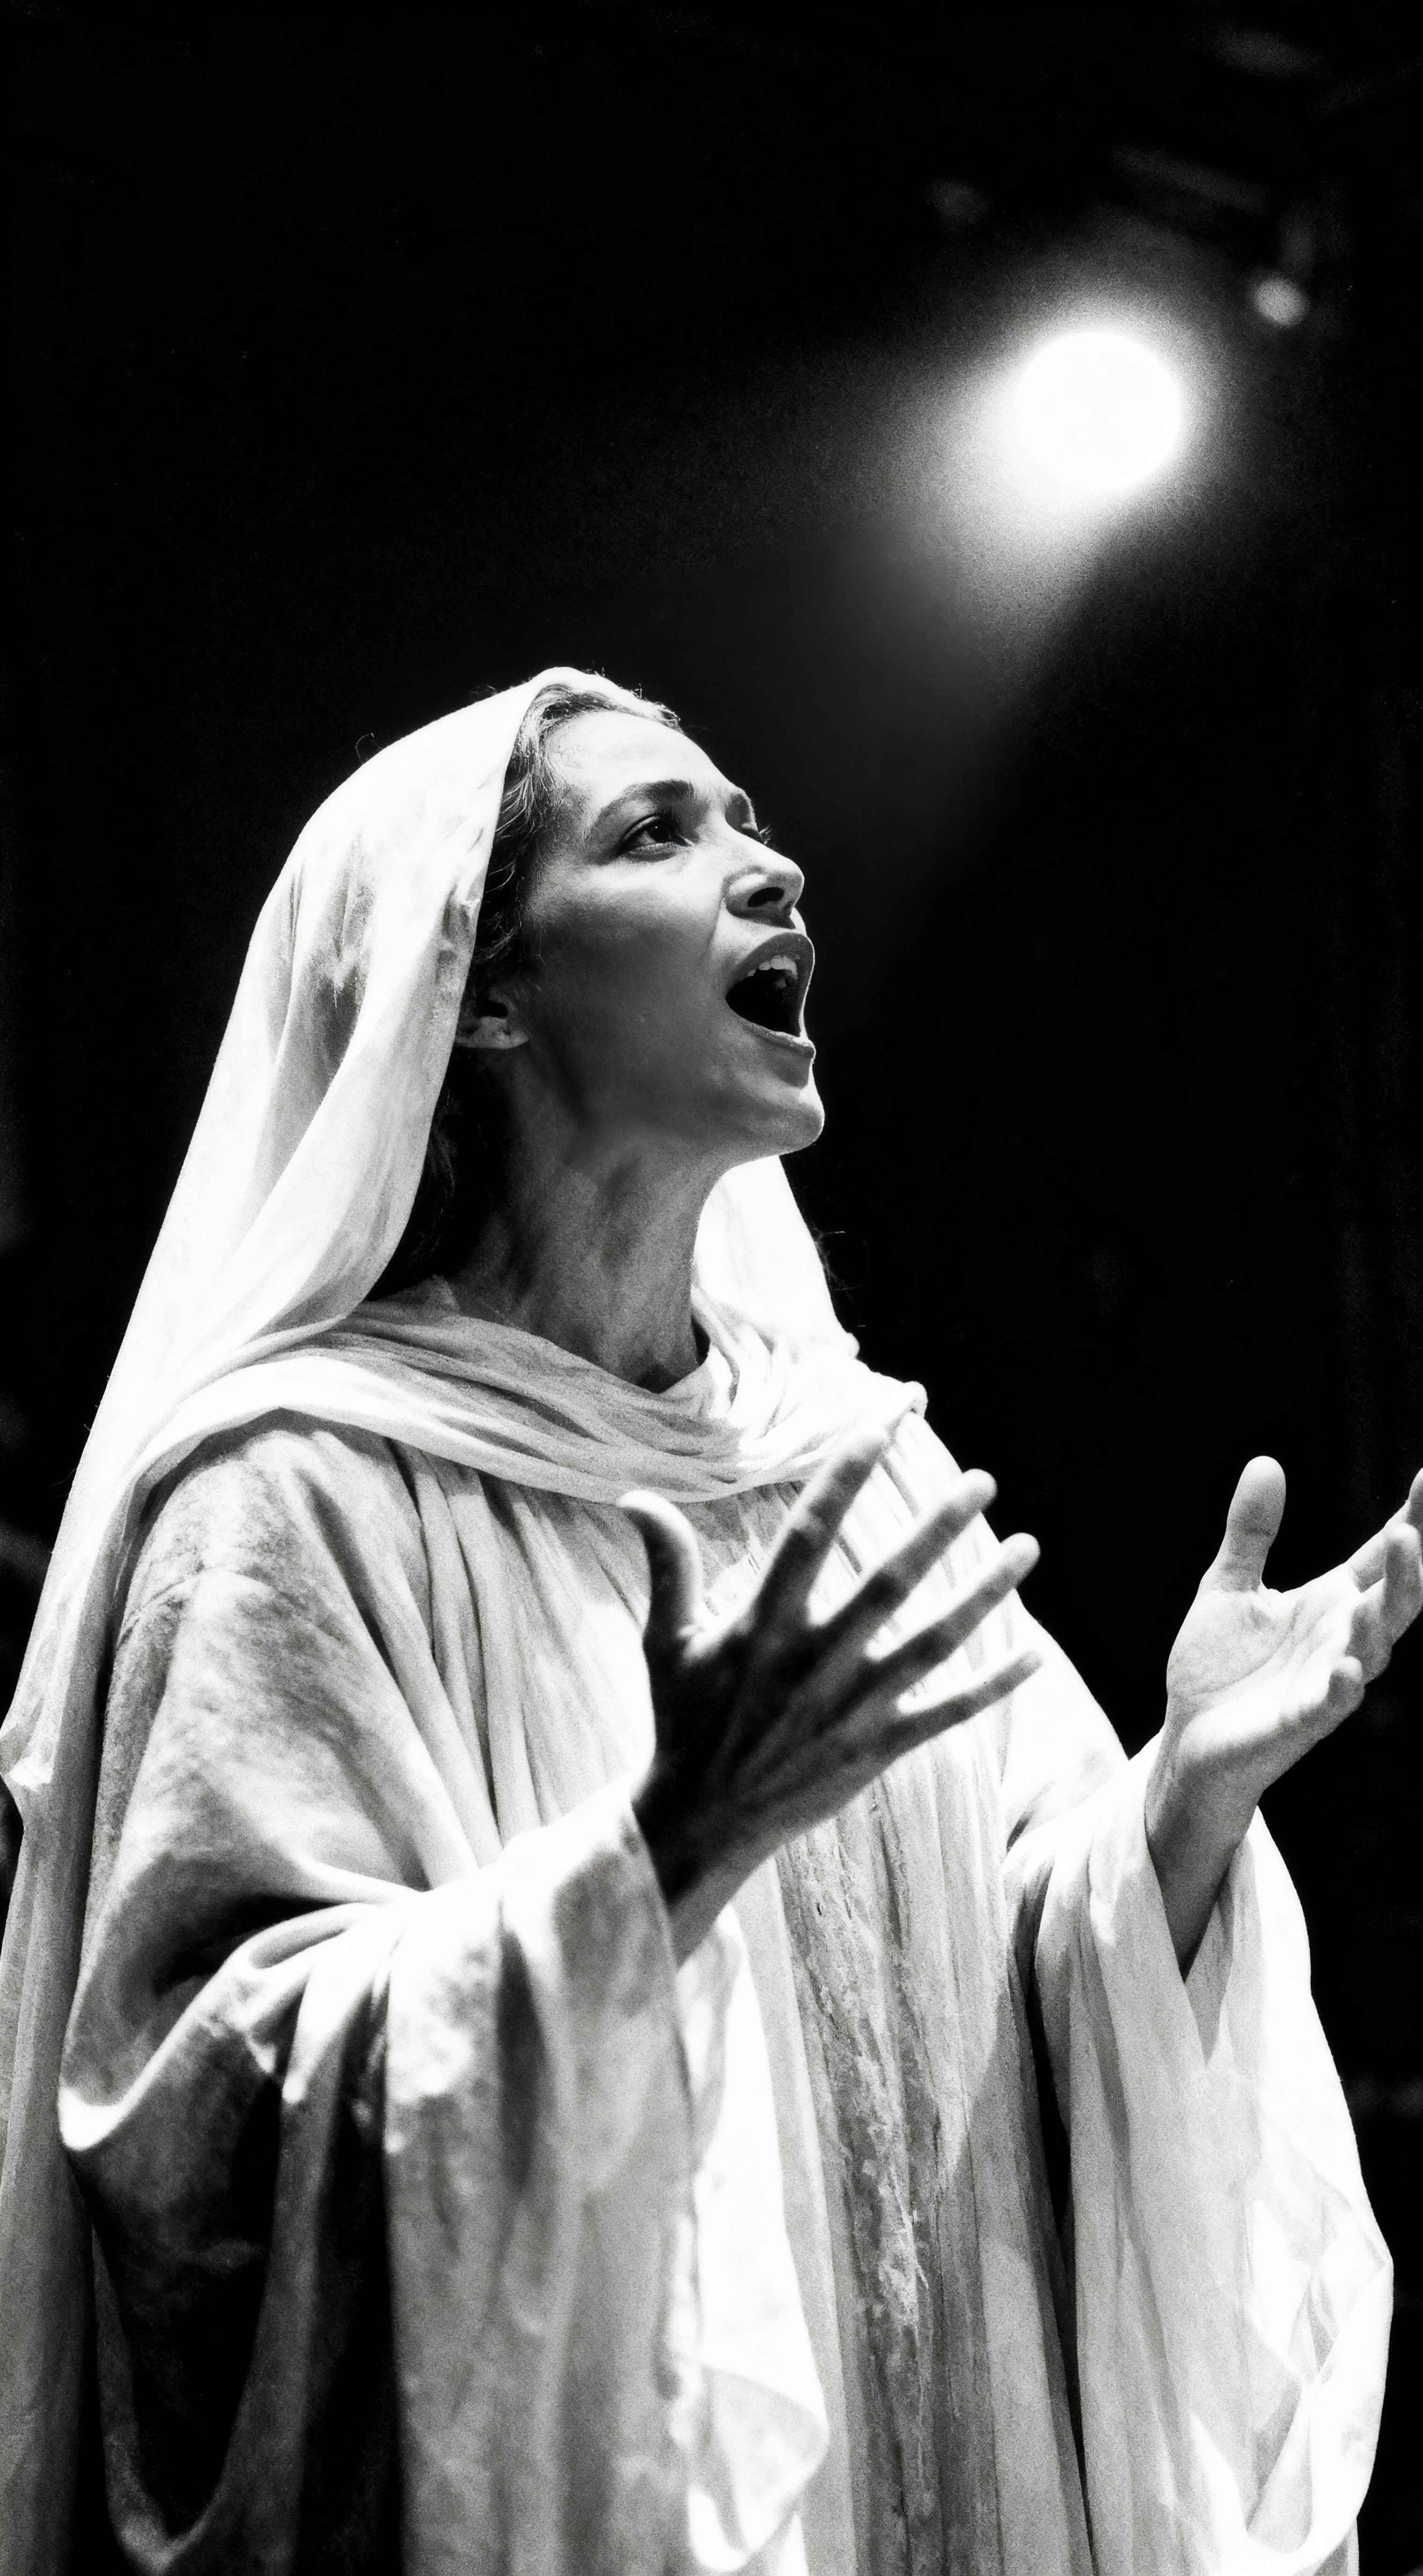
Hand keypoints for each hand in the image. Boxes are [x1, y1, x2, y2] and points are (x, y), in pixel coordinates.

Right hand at [625, 1413, 1040, 1960]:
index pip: (813, 1527)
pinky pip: (948, 1712)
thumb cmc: (683, 1721)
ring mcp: (852, 1708)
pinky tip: (1035, 1653)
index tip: (888, 1419)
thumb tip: (635, 1494)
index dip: (851, 1467)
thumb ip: (666, 1566)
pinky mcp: (878, 1749)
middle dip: (938, 1526)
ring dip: (984, 1593)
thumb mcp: (665, 1643)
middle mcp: (813, 1661)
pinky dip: (993, 1684)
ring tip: (1027, 1545)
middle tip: (982, 1479)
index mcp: (762, 1624)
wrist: (703, 1823)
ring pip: (933, 1641)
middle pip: (889, 1580)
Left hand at [1146, 1457, 1422, 1966]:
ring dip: (1388, 1608)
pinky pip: (1330, 1705)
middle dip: (1411, 1561)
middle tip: (1417, 1524)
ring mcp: (1327, 1682)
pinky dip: (1344, 1688)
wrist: (1187, 1739)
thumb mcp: (1228, 1584)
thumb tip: (1267, 1463)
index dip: (1409, 1519)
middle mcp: (1341, 1639)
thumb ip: (1250, 1530)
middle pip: (1392, 1597)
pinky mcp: (1299, 1723)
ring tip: (1404, 1554)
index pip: (1379, 1557)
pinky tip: (1351, 1667)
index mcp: (1329, 1603)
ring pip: (1375, 1645)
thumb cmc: (1218, 1666)